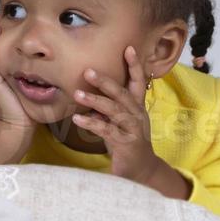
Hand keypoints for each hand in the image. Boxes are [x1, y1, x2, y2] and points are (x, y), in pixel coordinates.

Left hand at [74, 47, 162, 184]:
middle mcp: (138, 115)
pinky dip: (92, 124)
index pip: (138, 82)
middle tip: (88, 71)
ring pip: (115, 110)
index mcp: (137, 107)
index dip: (135, 65)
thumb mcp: (118, 122)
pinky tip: (77, 119)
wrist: (141, 172)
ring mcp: (134, 129)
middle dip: (106, 81)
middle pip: (123, 94)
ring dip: (96, 101)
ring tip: (77, 94)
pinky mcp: (127, 143)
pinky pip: (107, 131)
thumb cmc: (127, 143)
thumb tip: (88, 96)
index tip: (128, 48)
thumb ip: (107, 110)